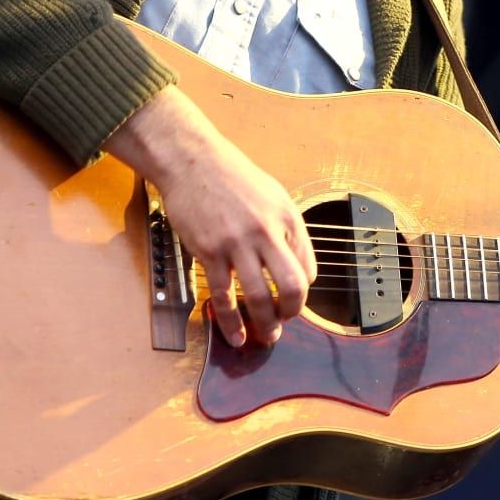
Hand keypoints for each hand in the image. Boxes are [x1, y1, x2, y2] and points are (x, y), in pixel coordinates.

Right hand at [104, 86, 316, 347]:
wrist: (192, 161)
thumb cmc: (232, 176)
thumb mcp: (273, 194)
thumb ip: (287, 227)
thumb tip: (297, 263)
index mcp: (287, 216)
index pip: (308, 266)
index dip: (303, 290)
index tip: (294, 301)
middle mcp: (266, 231)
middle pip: (292, 285)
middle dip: (292, 313)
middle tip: (284, 324)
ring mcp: (237, 243)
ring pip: (258, 297)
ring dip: (264, 324)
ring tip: (265, 337)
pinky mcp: (209, 251)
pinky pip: (223, 295)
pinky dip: (231, 321)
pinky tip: (235, 334)